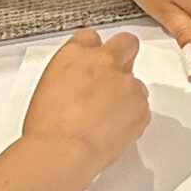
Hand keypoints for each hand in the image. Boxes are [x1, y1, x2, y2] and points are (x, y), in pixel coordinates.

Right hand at [20, 29, 151, 174]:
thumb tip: (80, 81)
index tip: (93, 62)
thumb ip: (71, 75)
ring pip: (135, 82)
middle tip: (114, 78)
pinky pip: (142, 107)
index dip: (94, 51)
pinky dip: (132, 117)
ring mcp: (126, 82)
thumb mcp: (49, 88)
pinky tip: (113, 130)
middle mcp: (104, 62)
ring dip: (127, 95)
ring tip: (106, 118)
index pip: (91, 38)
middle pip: (126, 43)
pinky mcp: (141, 104)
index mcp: (75, 55)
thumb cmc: (48, 128)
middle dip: (124, 56)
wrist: (62, 151)